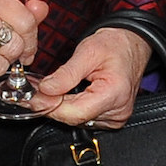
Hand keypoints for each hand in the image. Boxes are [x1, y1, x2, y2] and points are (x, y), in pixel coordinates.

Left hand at [31, 27, 149, 127]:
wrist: (130, 45)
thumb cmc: (114, 45)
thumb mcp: (87, 51)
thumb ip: (66, 73)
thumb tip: (45, 90)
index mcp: (114, 93)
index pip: (75, 113)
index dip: (51, 106)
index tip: (34, 98)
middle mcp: (118, 110)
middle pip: (75, 118)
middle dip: (52, 106)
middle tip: (35, 93)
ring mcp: (116, 117)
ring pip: (78, 120)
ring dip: (62, 107)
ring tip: (52, 91)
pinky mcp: (112, 118)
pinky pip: (85, 118)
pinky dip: (73, 108)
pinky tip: (67, 95)